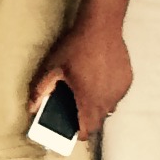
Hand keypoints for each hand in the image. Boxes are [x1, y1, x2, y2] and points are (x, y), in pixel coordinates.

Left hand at [29, 13, 132, 132]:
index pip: (87, 130)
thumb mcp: (53, 68)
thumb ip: (41, 90)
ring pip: (109, 108)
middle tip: (77, 108)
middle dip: (88, 119)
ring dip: (99, 106)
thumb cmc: (76, 47)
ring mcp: (119, 90)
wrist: (101, 27)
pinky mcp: (127, 81)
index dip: (78, 133)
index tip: (72, 129)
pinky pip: (117, 95)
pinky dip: (109, 93)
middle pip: (98, 121)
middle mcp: (107, 99)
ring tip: (87, 91)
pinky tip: (99, 79)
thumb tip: (31, 108)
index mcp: (88, 100)